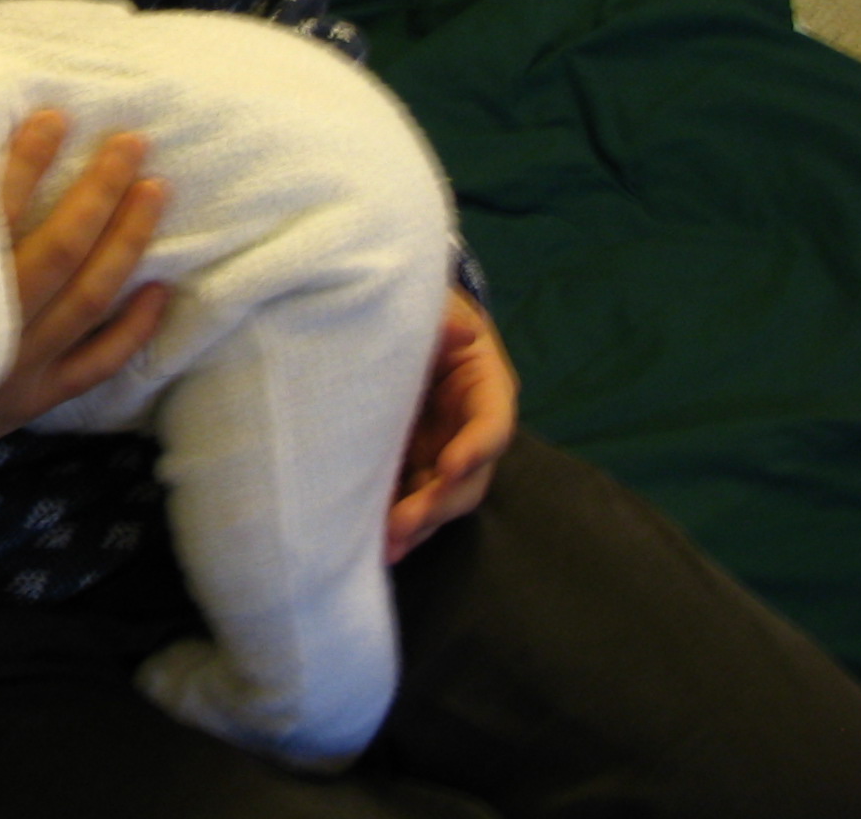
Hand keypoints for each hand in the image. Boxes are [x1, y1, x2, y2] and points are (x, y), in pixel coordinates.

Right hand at [0, 110, 169, 448]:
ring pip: (88, 299)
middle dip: (98, 191)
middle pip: (58, 250)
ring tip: (155, 190)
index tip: (52, 116)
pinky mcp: (34, 399)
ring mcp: (20, 367)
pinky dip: (132, 330)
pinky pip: (96, 364)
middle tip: (130, 141)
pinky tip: (161, 290)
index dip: (26, 162)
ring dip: (126, 243)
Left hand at [386, 287, 518, 562]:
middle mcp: (468, 432)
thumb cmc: (422, 313)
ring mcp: (440, 454)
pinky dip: (392, 524)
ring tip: (385, 549)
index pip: (492, 426)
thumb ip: (442, 321)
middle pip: (467, 479)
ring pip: (437, 501)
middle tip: (402, 523)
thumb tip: (464, 330)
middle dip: (437, 504)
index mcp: (486, 390)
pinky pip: (406, 501)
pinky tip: (368, 546)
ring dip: (414, 527)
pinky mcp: (409, 468)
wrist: (391, 324)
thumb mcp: (432, 309)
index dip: (476, 448)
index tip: (449, 465)